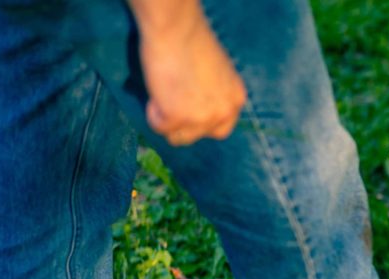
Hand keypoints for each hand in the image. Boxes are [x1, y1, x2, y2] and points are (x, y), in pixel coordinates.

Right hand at [129, 0, 246, 145]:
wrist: (176, 28)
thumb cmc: (191, 41)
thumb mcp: (216, 73)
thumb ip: (213, 94)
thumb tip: (197, 109)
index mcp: (236, 100)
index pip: (220, 129)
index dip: (199, 121)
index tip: (187, 108)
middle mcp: (224, 113)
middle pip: (197, 137)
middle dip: (181, 123)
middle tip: (171, 99)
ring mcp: (202, 118)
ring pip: (178, 138)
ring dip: (166, 120)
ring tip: (164, 92)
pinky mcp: (178, 117)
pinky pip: (158, 127)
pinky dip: (152, 112)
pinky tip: (158, 89)